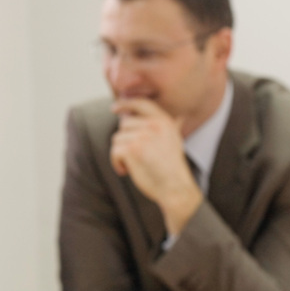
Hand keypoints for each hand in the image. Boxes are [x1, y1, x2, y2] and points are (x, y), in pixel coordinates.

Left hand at [109, 98, 202, 235]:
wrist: (175, 187)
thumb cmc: (170, 168)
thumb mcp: (171, 140)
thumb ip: (157, 126)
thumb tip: (132, 115)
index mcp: (164, 122)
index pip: (141, 104)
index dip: (126, 103)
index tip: (114, 107)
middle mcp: (154, 126)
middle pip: (124, 124)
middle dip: (125, 140)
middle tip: (135, 155)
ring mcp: (143, 136)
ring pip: (117, 139)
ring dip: (121, 154)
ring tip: (134, 164)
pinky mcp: (132, 149)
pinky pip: (114, 151)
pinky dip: (117, 163)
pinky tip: (126, 171)